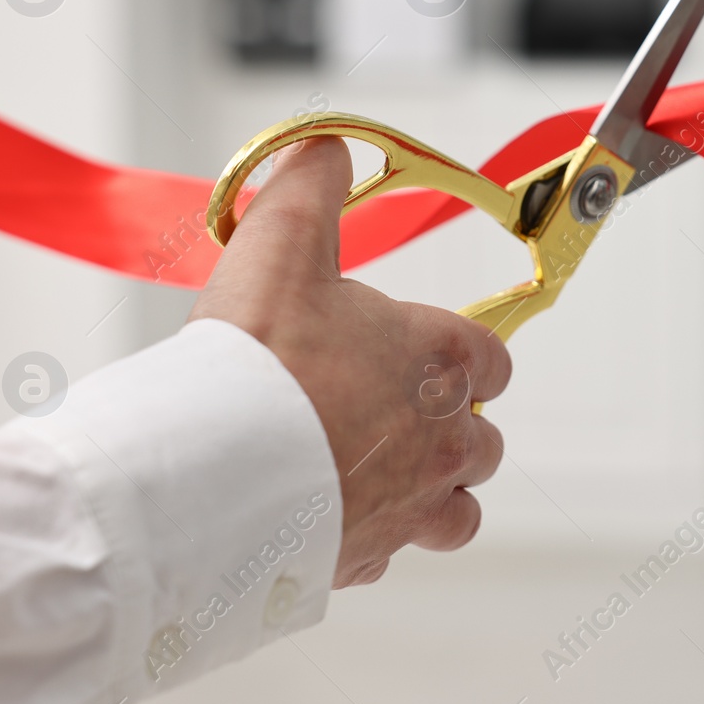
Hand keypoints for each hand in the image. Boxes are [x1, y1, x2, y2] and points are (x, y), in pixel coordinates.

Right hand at [189, 137, 510, 586]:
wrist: (209, 473)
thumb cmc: (258, 361)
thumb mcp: (283, 242)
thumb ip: (309, 186)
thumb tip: (325, 146)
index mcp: (441, 362)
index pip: (494, 361)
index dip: (462, 355)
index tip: (421, 350)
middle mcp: (442, 440)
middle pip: (483, 442)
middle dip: (449, 430)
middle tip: (384, 411)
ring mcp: (410, 507)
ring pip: (456, 512)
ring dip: (429, 494)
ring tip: (373, 471)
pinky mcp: (364, 558)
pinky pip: (389, 554)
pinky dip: (367, 538)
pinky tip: (322, 514)